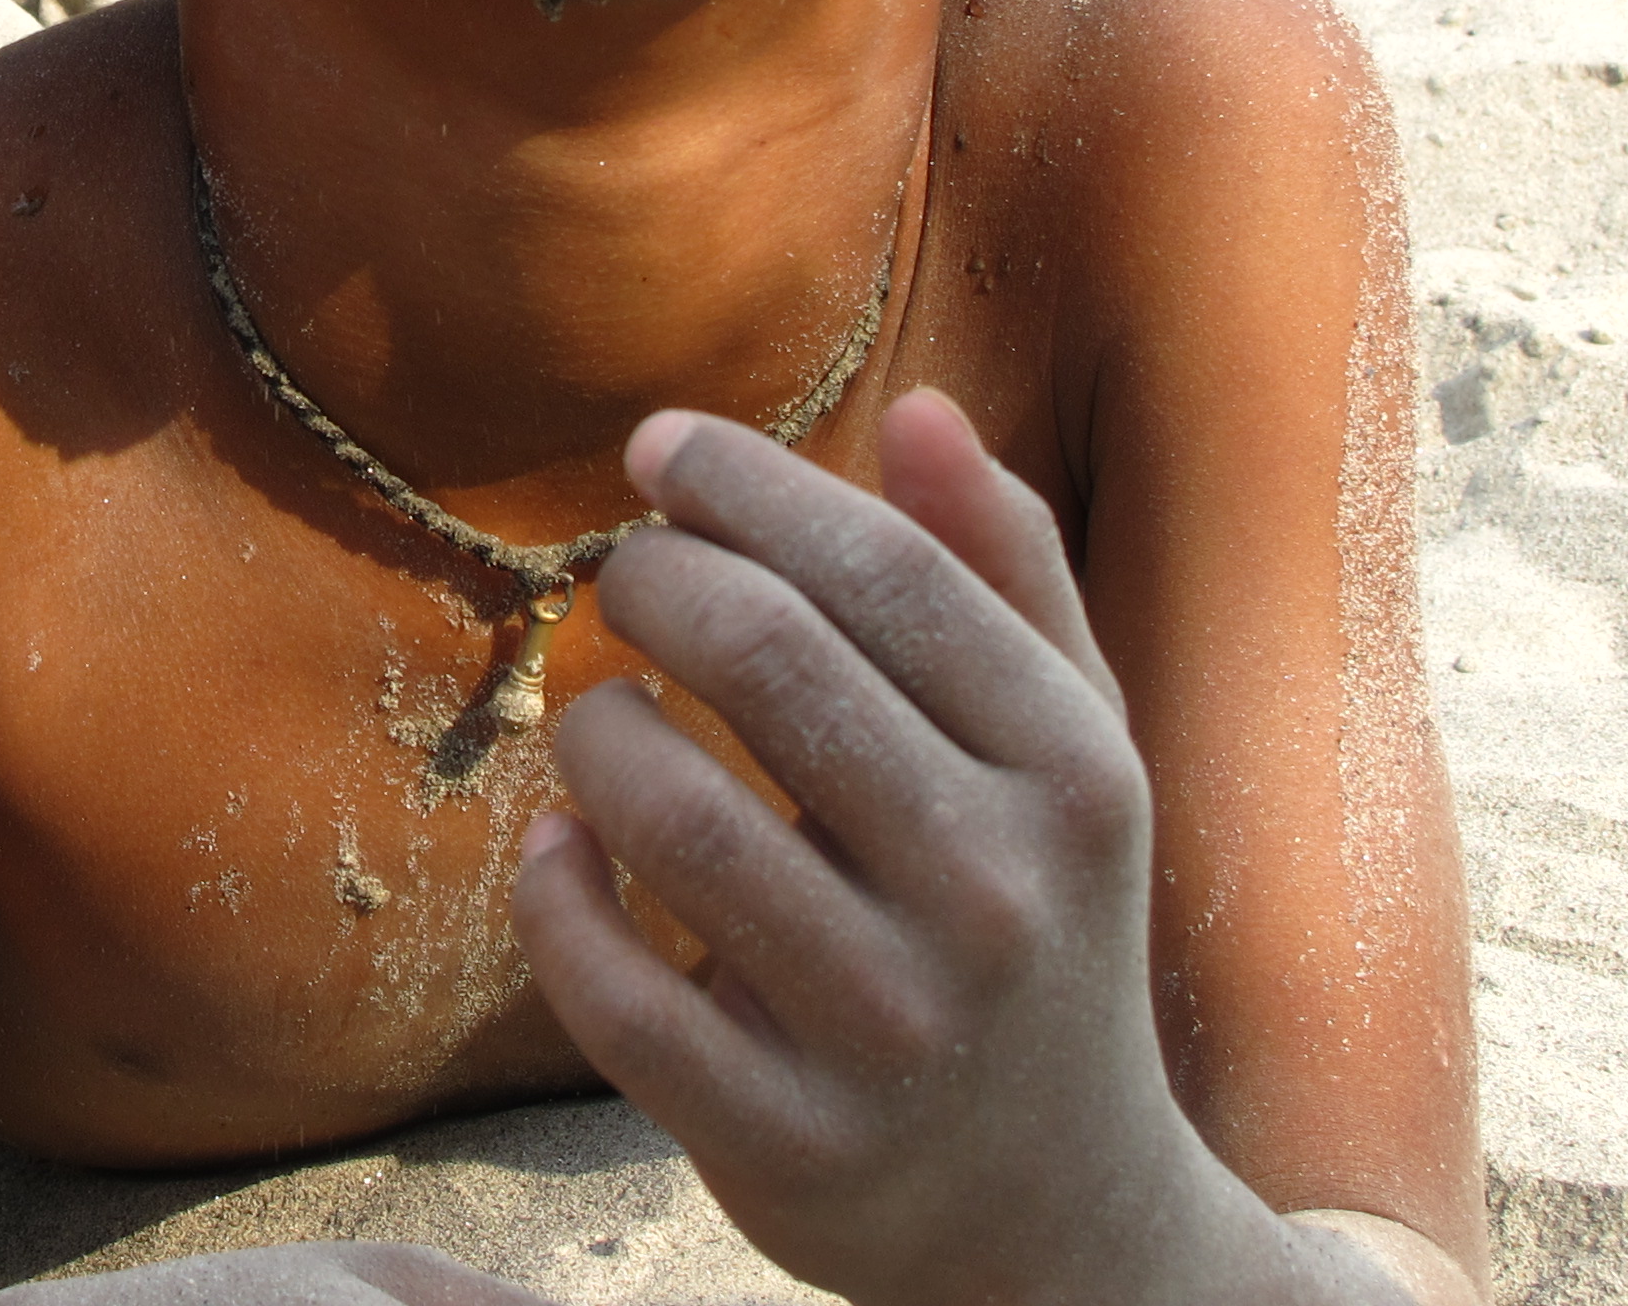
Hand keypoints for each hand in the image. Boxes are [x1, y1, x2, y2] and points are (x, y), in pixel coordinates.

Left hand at [513, 395, 1357, 1305]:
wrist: (1062, 1217)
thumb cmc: (1039, 923)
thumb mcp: (1070, 753)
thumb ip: (1007, 576)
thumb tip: (920, 410)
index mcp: (1073, 776)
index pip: (884, 568)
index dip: (745, 483)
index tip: (657, 451)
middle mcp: (995, 897)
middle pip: (770, 658)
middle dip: (656, 578)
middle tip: (625, 576)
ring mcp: (888, 1028)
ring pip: (671, 814)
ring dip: (595, 729)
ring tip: (604, 715)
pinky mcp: (783, 1141)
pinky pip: (612, 987)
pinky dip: (554, 891)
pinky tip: (561, 845)